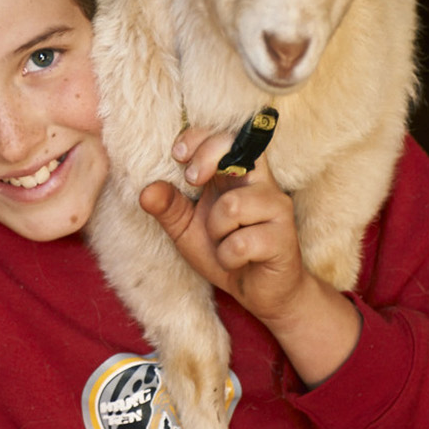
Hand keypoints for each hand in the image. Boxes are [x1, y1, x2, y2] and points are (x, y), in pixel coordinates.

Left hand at [140, 126, 359, 385]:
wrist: (262, 292)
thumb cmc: (226, 252)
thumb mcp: (187, 229)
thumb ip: (168, 207)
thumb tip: (146, 191)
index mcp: (239, 176)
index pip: (226, 136)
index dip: (201, 138)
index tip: (178, 156)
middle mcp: (262, 184)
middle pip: (237, 149)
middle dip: (206, 161)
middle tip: (193, 182)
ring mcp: (276, 209)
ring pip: (232, 205)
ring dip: (215, 229)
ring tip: (223, 242)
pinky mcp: (283, 239)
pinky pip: (241, 243)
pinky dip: (228, 257)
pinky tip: (236, 261)